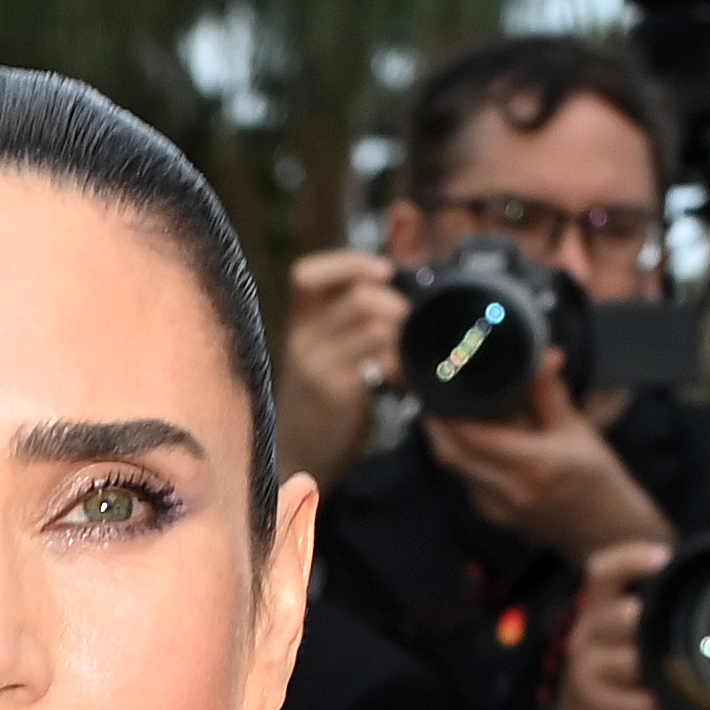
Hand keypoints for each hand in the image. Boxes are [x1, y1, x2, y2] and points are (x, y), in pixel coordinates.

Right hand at [276, 250, 411, 487]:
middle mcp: (301, 340)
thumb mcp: (325, 346)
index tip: (384, 272)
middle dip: (398, 306)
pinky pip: (382, 362)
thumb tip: (401, 256)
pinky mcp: (338, 393)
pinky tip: (402, 380)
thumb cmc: (324, 394)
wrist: (299, 453)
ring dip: (404, 337)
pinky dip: (402, 365)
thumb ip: (354, 307)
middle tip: (411, 328)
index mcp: (298, 321)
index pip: (306, 275)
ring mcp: (317, 366)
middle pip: (360, 298)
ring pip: (376, 328)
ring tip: (406, 356)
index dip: (347, 263)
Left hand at [422, 350, 672, 561]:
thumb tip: (544, 356)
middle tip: (434, 397)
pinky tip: (470, 441)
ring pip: (455, 470)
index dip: (448, 413)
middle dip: (436, 425)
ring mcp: (499, 509)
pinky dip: (463, 460)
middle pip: (451, 455)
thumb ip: (551, 395)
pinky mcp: (494, 517)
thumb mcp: (579, 432)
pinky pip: (466, 483)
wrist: (605, 532)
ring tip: (449, 414)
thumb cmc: (598, 481)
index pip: (472, 437)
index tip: (440, 389)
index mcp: (534, 465)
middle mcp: (511, 490)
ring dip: (446, 442)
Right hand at [552, 537, 669, 709]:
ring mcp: (584, 676)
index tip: (664, 557)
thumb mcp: (634, 638)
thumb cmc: (623, 673)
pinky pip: (629, 707)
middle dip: (647, 622)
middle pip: (618, 616)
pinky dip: (653, 709)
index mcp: (598, 610)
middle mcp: (586, 638)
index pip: (603, 572)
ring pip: (629, 663)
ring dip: (658, 670)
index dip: (630, 559)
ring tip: (685, 677)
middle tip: (680, 631)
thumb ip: (662, 612)